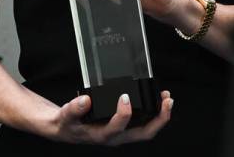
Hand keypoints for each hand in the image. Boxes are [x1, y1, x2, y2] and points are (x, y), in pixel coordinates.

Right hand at [52, 90, 172, 144]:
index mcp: (103, 135)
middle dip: (159, 119)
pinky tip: (158, 99)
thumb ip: (74, 109)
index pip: (118, 128)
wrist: (67, 129)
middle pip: (144, 133)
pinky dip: (154, 112)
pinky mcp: (126, 127)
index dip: (124, 115)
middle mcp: (117, 137)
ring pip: (148, 129)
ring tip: (167, 98)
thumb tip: (85, 100)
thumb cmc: (68, 123)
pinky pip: (145, 123)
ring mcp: (124, 133)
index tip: (124, 97)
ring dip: (160, 115)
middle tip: (167, 101)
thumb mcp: (66, 116)